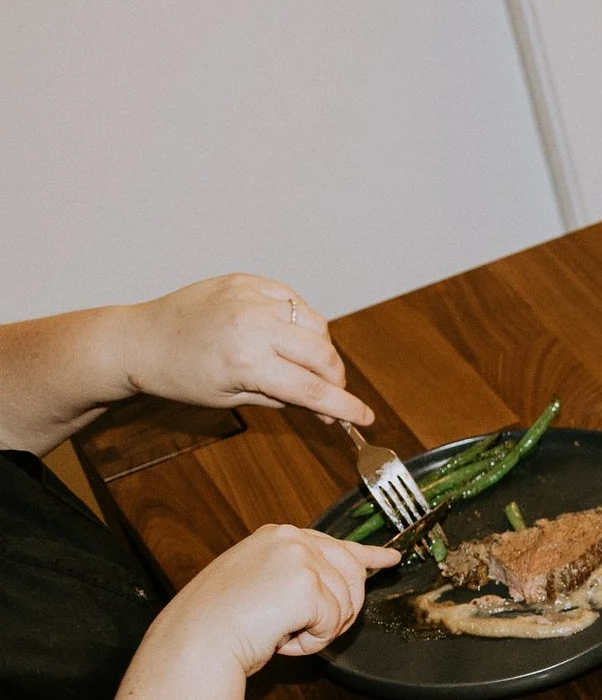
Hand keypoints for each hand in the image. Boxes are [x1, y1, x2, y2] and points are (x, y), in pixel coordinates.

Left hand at [114, 273, 374, 425]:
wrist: (139, 340)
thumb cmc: (179, 376)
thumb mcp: (232, 397)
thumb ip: (284, 397)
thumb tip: (323, 405)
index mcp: (245, 361)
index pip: (311, 389)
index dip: (344, 406)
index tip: (365, 417)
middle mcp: (251, 324)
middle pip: (321, 354)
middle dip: (334, 379)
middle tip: (330, 394)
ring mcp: (250, 297)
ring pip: (315, 324)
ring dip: (320, 349)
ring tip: (304, 364)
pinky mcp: (247, 281)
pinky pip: (293, 301)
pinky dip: (300, 321)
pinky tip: (288, 336)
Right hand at [161, 523, 400, 673]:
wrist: (196, 640)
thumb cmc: (221, 622)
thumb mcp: (263, 584)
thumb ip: (299, 575)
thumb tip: (343, 579)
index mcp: (279, 536)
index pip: (337, 544)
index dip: (367, 557)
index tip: (389, 559)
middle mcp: (292, 539)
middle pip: (354, 576)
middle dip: (341, 612)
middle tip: (307, 630)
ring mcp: (300, 558)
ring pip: (345, 604)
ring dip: (319, 630)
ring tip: (281, 632)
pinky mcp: (306, 584)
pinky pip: (333, 623)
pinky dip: (313, 641)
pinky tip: (282, 638)